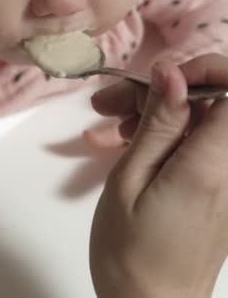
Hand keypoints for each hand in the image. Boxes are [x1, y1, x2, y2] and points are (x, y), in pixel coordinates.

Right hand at [89, 56, 227, 297]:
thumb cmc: (129, 251)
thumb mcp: (128, 182)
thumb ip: (158, 126)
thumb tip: (172, 74)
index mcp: (212, 164)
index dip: (204, 70)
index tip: (159, 82)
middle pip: (214, 101)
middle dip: (162, 92)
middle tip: (108, 106)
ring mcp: (227, 178)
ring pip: (200, 120)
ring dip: (156, 114)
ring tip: (107, 130)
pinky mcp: (216, 187)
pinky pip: (196, 144)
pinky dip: (163, 137)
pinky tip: (123, 146)